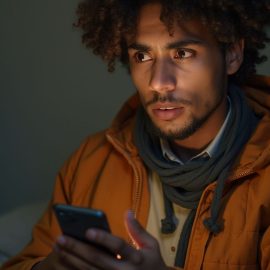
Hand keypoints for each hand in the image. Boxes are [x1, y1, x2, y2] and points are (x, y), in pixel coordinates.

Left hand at [33, 211, 168, 269]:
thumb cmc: (152, 263)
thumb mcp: (151, 245)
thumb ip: (138, 230)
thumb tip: (128, 212)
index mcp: (136, 258)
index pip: (118, 246)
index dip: (103, 238)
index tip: (88, 230)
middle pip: (97, 259)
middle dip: (78, 248)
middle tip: (61, 238)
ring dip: (72, 259)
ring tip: (58, 248)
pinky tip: (65, 261)